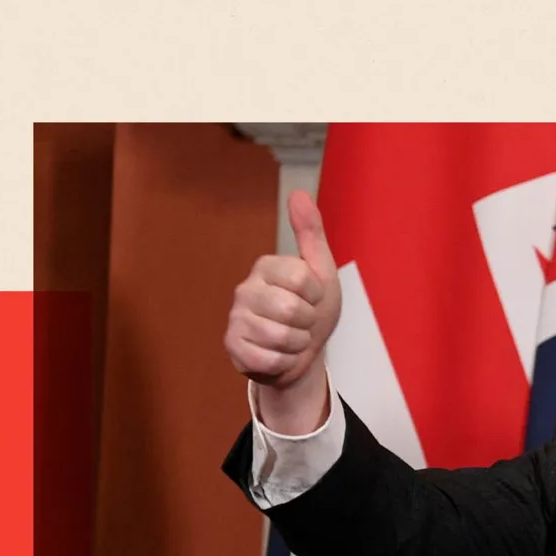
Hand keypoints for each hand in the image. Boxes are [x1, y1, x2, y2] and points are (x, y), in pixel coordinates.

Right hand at [225, 190, 340, 392]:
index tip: (313, 299)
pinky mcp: (233, 347)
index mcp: (267, 266)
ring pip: (281, 337)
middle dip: (308, 323)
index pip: (303, 279)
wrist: (303, 355)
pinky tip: (278, 355)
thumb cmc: (312, 311)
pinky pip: (268, 360)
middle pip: (292, 309)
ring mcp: (236, 318)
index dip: (317, 296)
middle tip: (303, 322)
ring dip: (298, 345)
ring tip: (293, 339)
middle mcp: (245, 288)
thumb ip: (311, 234)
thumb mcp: (322, 272)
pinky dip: (283, 362)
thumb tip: (298, 193)